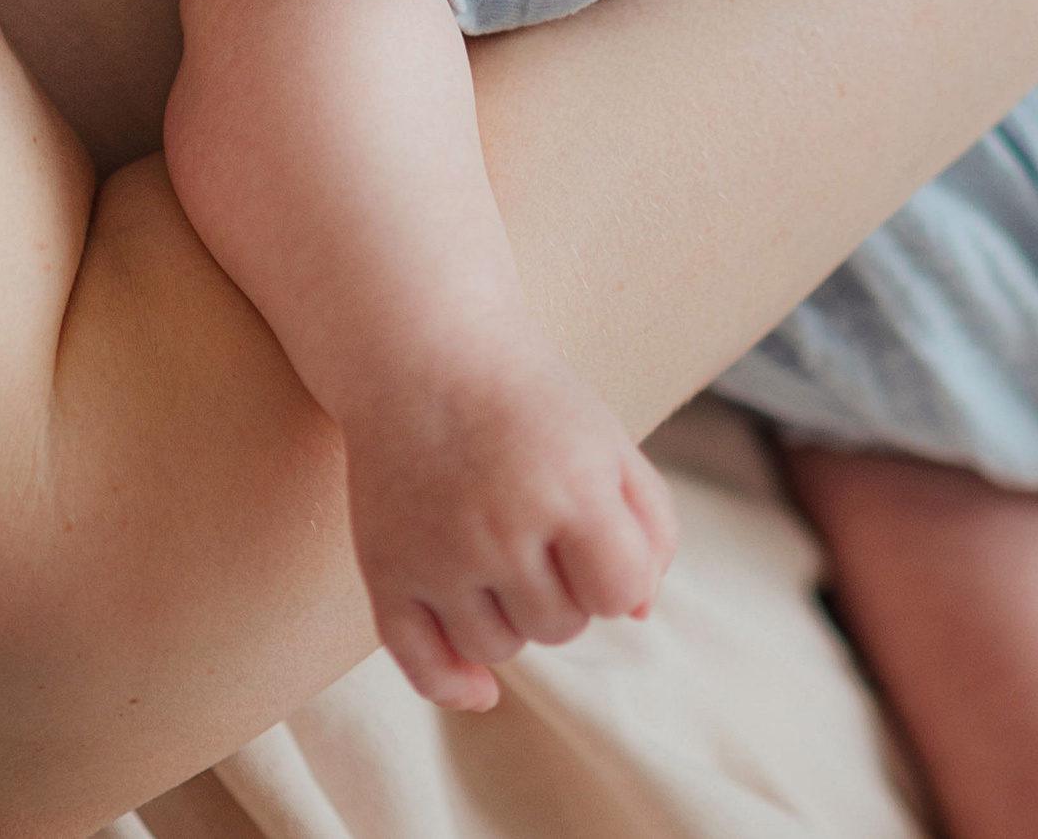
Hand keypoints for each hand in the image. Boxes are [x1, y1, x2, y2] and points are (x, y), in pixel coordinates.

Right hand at [342, 337, 678, 710]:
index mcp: (569, 488)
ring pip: (499, 648)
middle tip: (534, 522)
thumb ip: (650, 524)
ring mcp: (438, 554)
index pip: (618, 592)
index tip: (594, 534)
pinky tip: (479, 688)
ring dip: (510, 614)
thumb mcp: (608, 440)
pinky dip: (454, 684)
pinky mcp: (386, 569)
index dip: (615, 571)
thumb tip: (638, 612)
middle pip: (562, 625)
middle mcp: (501, 528)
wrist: (421, 349)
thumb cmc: (528, 400)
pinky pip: (423, 665)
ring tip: (495, 546)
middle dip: (562, 586)